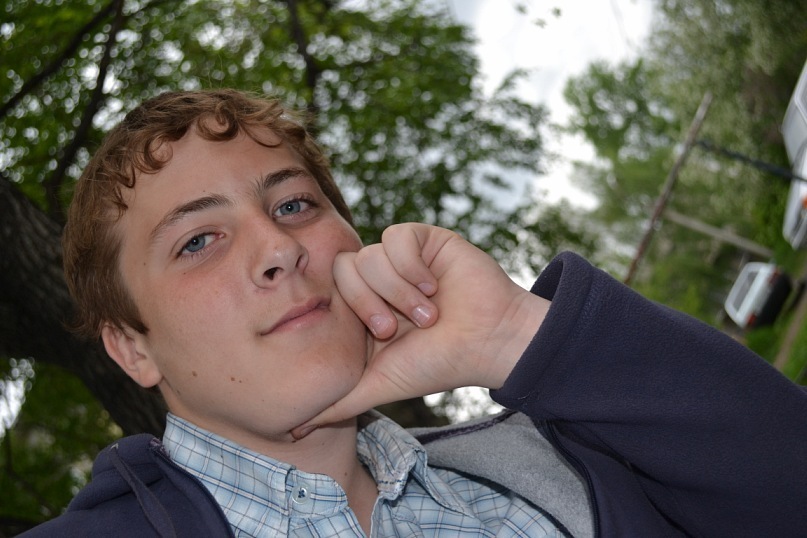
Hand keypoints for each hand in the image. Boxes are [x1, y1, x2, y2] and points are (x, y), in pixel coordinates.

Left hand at [292, 223, 549, 437]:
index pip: (329, 292)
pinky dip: (413, 266)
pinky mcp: (422, 239)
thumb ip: (338, 402)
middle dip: (371, 303)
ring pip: (370, 256)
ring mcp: (398, 258)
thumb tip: (293, 430)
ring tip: (429, 313)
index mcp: (362, 308)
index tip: (383, 336)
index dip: (352, 312)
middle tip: (398, 328)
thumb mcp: (381, 384)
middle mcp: (377, 280)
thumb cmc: (439, 363)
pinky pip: (395, 237)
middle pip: (344, 270)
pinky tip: (434, 285)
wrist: (489, 341)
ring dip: (400, 291)